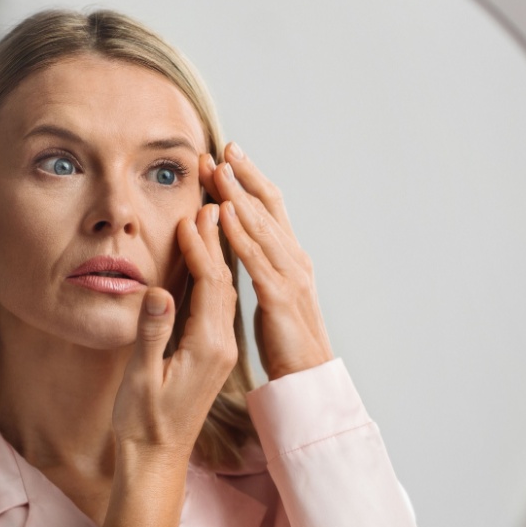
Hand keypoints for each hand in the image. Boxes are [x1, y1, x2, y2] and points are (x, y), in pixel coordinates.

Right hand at [111, 204, 240, 461]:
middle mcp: (222, 345)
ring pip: (225, 289)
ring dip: (219, 250)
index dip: (203, 247)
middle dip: (219, 237)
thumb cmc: (143, 423)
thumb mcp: (142, 379)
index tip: (194, 213)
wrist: (157, 459)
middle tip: (213, 196)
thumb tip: (160, 293)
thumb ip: (152, 334)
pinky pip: (218, 302)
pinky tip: (208, 255)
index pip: (211, 284)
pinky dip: (213, 272)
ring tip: (214, 212)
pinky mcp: (212, 352)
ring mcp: (220, 348)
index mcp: (208, 348)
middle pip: (225, 279)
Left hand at [201, 143, 333, 380]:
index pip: (271, 208)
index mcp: (292, 259)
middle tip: (221, 149)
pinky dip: (240, 232)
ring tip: (217, 169)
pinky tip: (224, 212)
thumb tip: (243, 246)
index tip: (230, 155)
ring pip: (261, 225)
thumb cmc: (287, 342)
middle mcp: (295, 260)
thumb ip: (261, 269)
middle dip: (243, 176)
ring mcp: (290, 276)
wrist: (307, 377)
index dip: (251, 179)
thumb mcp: (273, 296)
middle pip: (267, 207)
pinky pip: (254, 258)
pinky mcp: (279, 296)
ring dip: (238, 194)